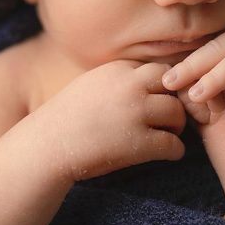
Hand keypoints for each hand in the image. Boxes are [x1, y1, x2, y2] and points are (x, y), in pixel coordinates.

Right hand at [38, 60, 185, 181]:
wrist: (46, 147)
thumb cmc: (66, 119)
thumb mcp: (91, 85)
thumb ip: (118, 80)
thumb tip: (146, 86)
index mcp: (118, 70)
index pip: (158, 71)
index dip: (160, 88)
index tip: (157, 102)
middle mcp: (130, 86)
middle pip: (173, 86)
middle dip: (175, 100)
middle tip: (170, 117)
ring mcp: (135, 113)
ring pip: (177, 113)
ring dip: (178, 126)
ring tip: (169, 135)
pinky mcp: (139, 143)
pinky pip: (174, 144)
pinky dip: (175, 150)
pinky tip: (168, 154)